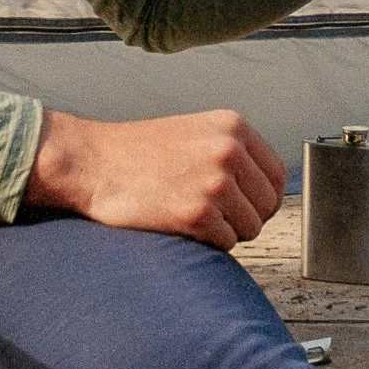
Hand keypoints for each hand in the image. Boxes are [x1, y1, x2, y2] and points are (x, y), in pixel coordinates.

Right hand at [23, 108, 286, 249]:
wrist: (91, 162)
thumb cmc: (139, 152)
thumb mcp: (195, 133)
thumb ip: (233, 151)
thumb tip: (267, 189)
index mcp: (233, 126)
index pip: (276, 174)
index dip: (263, 197)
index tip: (247, 206)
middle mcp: (229, 150)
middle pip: (268, 204)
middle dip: (246, 216)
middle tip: (215, 215)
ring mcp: (215, 182)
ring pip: (250, 228)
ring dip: (227, 231)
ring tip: (193, 216)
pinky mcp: (197, 213)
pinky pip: (226, 243)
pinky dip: (208, 242)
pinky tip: (181, 224)